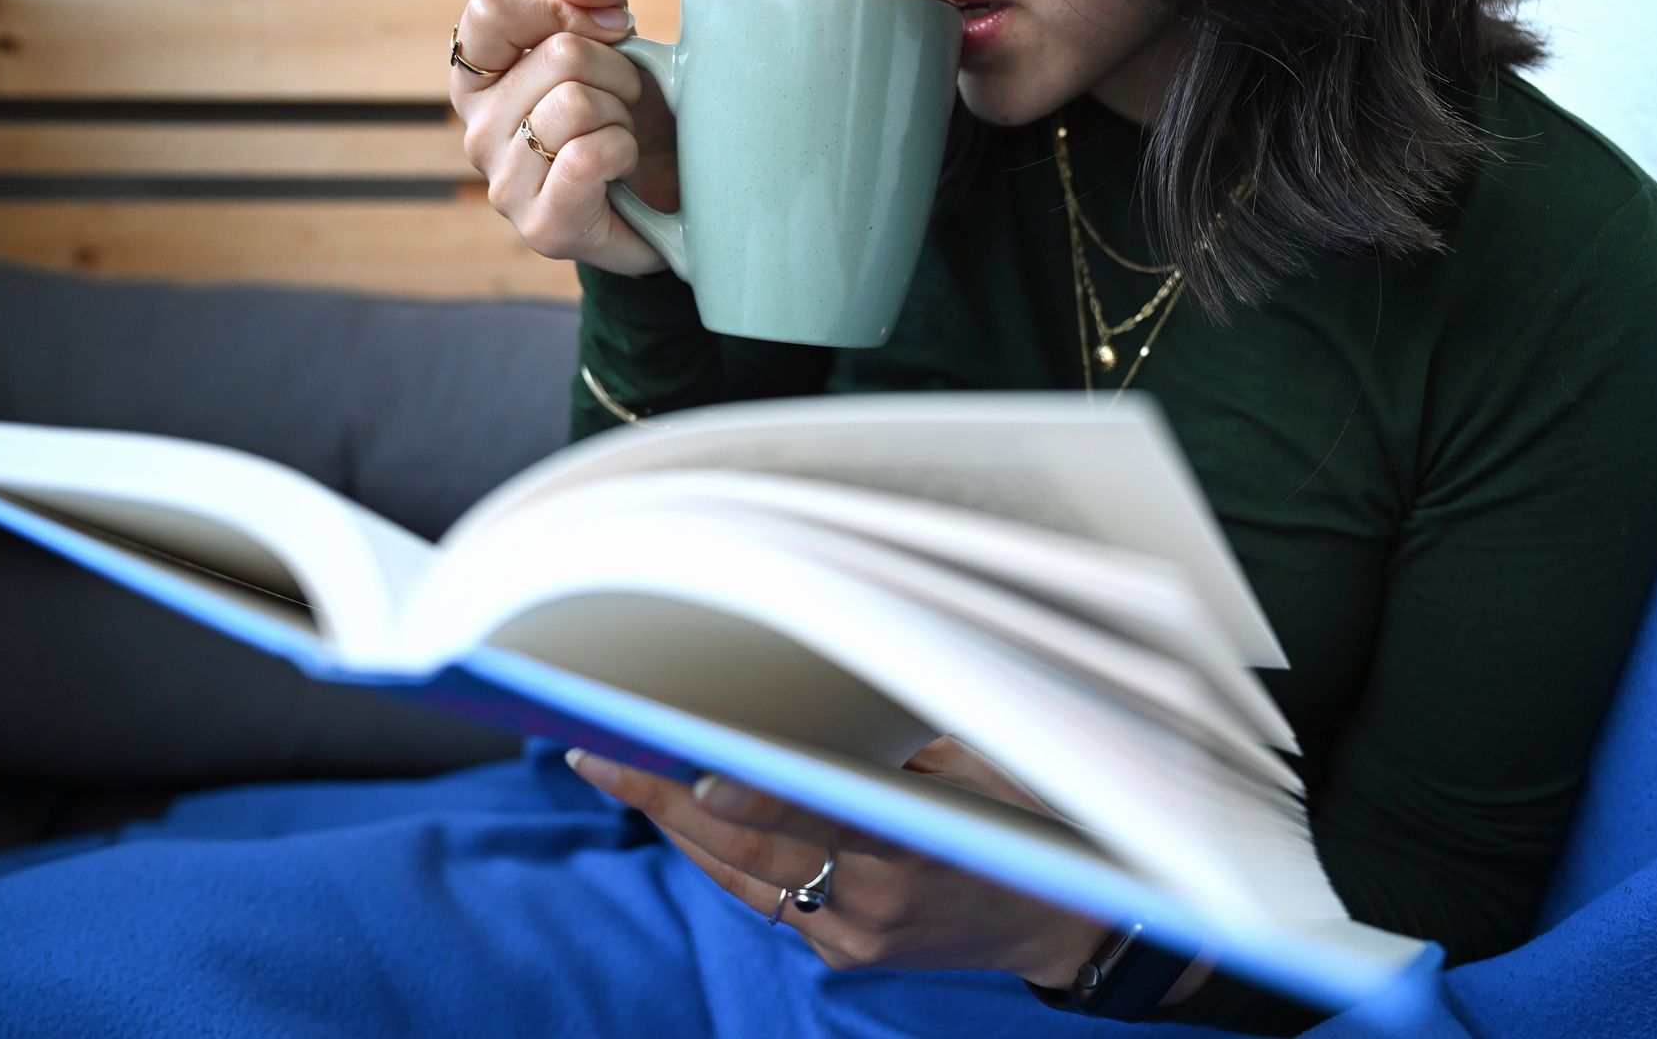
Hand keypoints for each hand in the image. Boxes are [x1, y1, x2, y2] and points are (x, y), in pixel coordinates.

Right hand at [448, 0, 679, 274]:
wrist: (667, 208)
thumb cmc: (631, 120)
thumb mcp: (614, 46)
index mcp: (479, 80)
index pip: (488, 11)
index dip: (560, 12)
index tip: (602, 36)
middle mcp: (476, 130)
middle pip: (557, 54)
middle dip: (617, 71)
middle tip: (624, 104)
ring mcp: (504, 183)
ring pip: (575, 103)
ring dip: (624, 115)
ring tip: (622, 138)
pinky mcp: (542, 225)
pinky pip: (587, 154)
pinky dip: (624, 151)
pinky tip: (622, 169)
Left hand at [567, 737, 1109, 987]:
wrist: (1058, 922)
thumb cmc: (1018, 820)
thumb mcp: (971, 767)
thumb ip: (886, 749)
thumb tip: (797, 702)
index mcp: (917, 843)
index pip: (819, 815)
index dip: (753, 794)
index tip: (693, 770)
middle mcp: (875, 900)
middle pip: (749, 849)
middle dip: (666, 797)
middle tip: (597, 748)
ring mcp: (854, 936)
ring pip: (740, 875)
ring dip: (676, 823)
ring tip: (614, 767)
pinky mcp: (843, 954)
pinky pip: (764, 894)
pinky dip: (721, 851)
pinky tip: (681, 810)